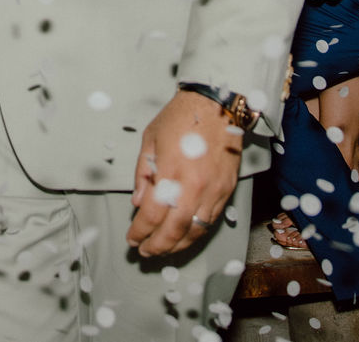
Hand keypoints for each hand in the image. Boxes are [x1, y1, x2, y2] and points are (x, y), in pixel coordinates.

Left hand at [127, 91, 242, 255]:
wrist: (217, 106)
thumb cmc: (180, 118)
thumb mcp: (150, 139)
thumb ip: (143, 173)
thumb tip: (138, 203)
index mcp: (170, 172)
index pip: (152, 214)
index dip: (140, 231)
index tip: (131, 238)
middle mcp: (193, 187)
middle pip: (174, 230)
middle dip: (157, 246)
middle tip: (144, 251)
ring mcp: (213, 191)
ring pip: (194, 231)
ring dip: (176, 245)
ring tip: (162, 250)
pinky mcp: (227, 191)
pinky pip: (210, 221)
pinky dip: (195, 234)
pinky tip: (184, 237)